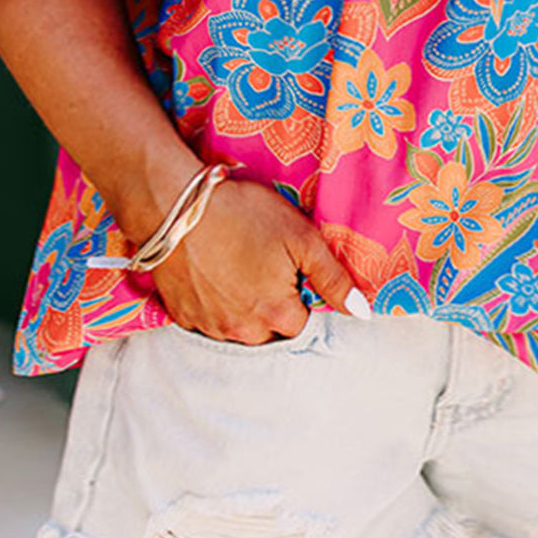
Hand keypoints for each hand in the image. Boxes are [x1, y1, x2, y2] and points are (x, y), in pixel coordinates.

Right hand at [149, 178, 364, 342]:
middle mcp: (243, 331)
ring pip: (238, 329)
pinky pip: (208, 322)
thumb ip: (333, 278)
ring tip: (237, 269)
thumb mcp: (300, 236)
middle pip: (270, 332)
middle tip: (263, 267)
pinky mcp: (182, 316)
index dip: (301, 295)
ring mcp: (209, 327)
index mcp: (277, 314)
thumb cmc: (243, 214)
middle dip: (273, 308)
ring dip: (243, 309)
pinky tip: (213, 275)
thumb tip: (362, 313)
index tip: (291, 270)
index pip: (303, 324)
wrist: (176, 206)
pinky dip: (214, 305)